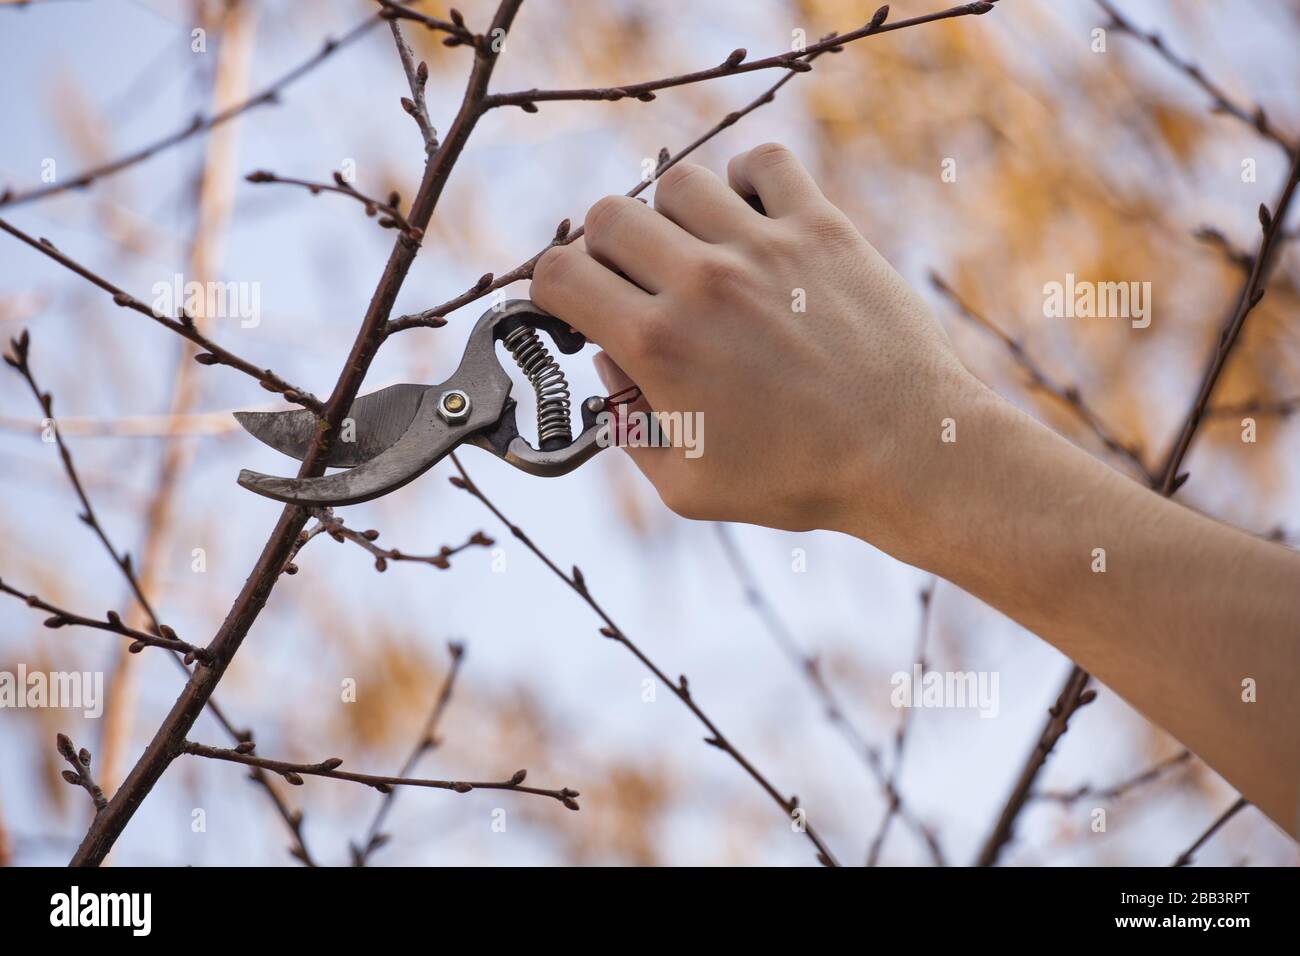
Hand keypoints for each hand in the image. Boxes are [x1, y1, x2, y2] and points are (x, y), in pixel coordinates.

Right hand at [531, 142, 977, 552]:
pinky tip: (751, 219)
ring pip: (678, 182)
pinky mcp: (821, 229)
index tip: (579, 308)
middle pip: (608, 216)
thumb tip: (611, 368)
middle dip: (605, 251)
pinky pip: (764, 162)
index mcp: (659, 345)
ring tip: (698, 255)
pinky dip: (746, 180)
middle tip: (637, 286)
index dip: (553, 289)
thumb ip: (628, 428)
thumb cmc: (798, 479)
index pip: (559, 272)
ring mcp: (764, 247)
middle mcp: (702, 283)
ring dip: (673, 216)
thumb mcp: (688, 485)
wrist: (909, 454)